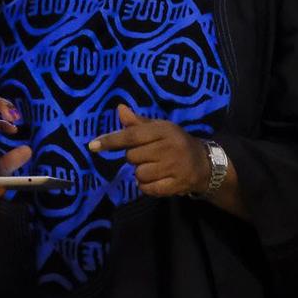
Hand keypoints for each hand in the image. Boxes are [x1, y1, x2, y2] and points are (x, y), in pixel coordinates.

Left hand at [87, 105, 209, 197]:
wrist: (204, 164)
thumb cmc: (176, 143)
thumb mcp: (160, 128)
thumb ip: (138, 123)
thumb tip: (120, 109)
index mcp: (163, 130)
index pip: (132, 135)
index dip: (111, 140)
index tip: (92, 145)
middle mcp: (169, 147)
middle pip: (132, 157)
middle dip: (135, 158)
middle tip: (148, 155)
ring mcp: (173, 167)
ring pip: (138, 174)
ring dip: (141, 173)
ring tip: (154, 168)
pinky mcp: (175, 184)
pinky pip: (147, 188)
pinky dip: (147, 186)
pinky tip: (157, 179)